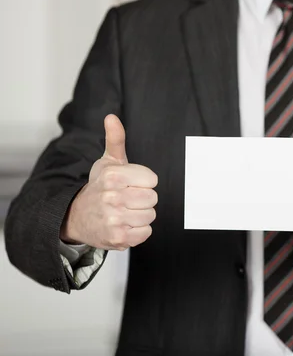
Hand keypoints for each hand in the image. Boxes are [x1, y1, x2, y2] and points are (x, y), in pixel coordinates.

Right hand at [60, 115, 158, 250]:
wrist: (76, 217)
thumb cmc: (99, 187)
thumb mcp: (107, 162)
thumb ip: (115, 139)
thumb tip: (111, 117)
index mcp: (112, 176)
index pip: (152, 179)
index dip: (144, 181)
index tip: (130, 183)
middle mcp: (112, 197)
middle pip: (153, 198)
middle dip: (143, 198)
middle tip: (127, 199)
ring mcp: (114, 219)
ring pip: (150, 215)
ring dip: (141, 215)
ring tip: (124, 211)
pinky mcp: (118, 238)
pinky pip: (146, 232)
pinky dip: (138, 230)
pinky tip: (124, 224)